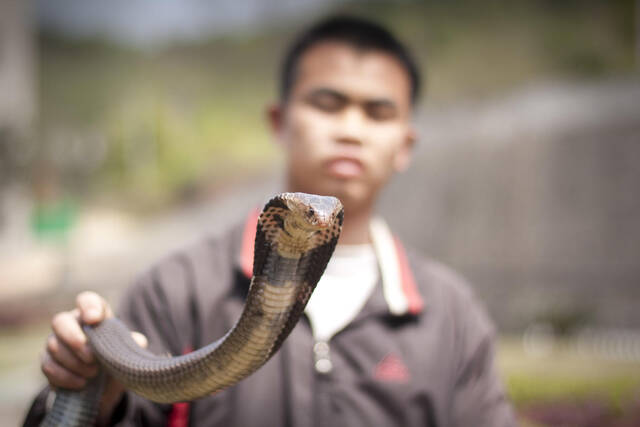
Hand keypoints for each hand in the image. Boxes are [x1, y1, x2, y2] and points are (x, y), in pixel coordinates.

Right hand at [41, 291, 146, 422]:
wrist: (103, 388)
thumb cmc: (116, 361)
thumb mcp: (128, 353)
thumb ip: (133, 343)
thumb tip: (138, 340)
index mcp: (94, 316)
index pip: (87, 300)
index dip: (88, 306)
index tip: (94, 319)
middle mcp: (72, 325)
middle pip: (60, 321)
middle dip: (74, 339)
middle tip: (92, 357)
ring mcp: (56, 343)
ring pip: (53, 345)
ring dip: (74, 362)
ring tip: (93, 374)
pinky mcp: (48, 363)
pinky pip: (48, 366)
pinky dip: (66, 376)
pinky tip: (82, 383)